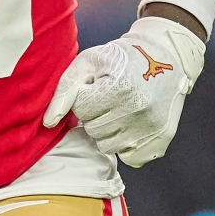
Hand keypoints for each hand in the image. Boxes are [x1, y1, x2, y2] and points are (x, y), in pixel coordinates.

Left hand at [43, 16, 204, 165]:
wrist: (166, 56)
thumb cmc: (120, 59)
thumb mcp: (88, 63)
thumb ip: (65, 90)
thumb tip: (48, 123)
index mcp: (119, 88)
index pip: (81, 110)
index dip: (85, 98)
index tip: (98, 87)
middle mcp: (138, 110)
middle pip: (93, 130)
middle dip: (95, 115)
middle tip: (109, 99)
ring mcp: (152, 127)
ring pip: (108, 146)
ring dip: (108, 131)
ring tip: (119, 110)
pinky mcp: (162, 139)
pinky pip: (130, 158)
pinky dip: (126, 145)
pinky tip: (132, 125)